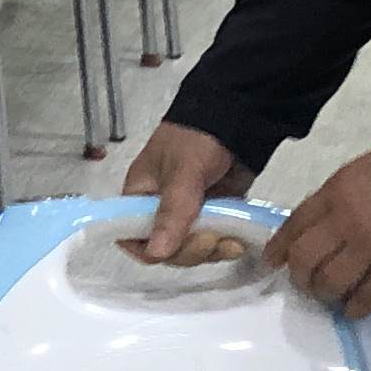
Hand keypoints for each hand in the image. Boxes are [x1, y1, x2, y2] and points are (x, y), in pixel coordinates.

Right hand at [124, 120, 254, 258]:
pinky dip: (226, 245)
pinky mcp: (214, 215)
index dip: (148, 249)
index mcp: (140, 196)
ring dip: (212, 251)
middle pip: (166, 249)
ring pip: (193, 249)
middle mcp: (160, 209)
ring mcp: (189, 213)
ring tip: (231, 242)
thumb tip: (156, 253)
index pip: (131, 236)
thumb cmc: (198, 138)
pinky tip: (238, 241)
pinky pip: (215, 241)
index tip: (172, 250)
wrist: (237, 117)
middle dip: (190, 250)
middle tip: (212, 239)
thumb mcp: (183, 171)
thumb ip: (172, 211)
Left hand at [269, 144, 370, 316]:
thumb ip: (334, 197)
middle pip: (305, 259)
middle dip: (300, 275)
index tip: (272, 260)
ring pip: (330, 283)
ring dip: (325, 293)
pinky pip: (366, 298)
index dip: (280, 246)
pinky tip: (353, 309)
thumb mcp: (357, 172)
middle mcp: (344, 225)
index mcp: (334, 194)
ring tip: (329, 295)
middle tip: (304, 281)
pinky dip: (355, 307)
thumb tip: (318, 222)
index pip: (295, 224)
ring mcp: (369, 251)